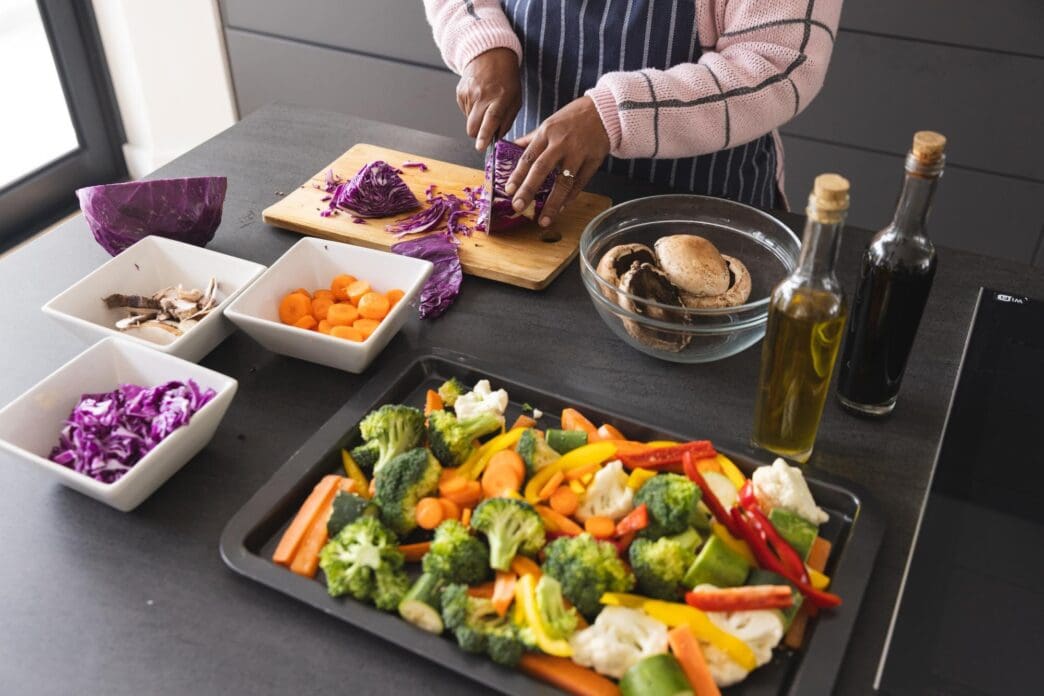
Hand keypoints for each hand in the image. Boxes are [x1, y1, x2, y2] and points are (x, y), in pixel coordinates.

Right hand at [456, 48, 521, 150]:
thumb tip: (496, 138)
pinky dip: (472, 110)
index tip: (480, 147)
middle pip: (473, 127)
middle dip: (478, 134)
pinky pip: (465, 112)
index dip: (485, 135)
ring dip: (477, 119)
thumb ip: (507, 120)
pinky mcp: (460, 93)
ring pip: (469, 121)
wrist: (490, 54)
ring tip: (486, 104)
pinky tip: (479, 98)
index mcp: (499, 98)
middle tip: (486, 130)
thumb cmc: (506, 79)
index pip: (491, 119)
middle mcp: (482, 96)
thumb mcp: (515, 99)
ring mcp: (468, 94)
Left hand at [505, 96, 609, 226]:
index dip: (517, 174)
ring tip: (543, 220)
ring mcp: (578, 153)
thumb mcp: (549, 124)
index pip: (528, 156)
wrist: (604, 111)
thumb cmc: (573, 118)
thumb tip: (509, 149)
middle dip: (528, 189)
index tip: (508, 190)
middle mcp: (561, 143)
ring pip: (563, 181)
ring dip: (552, 203)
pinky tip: (561, 208)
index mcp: (546, 132)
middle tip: (518, 206)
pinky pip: (581, 183)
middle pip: (542, 169)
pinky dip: (570, 197)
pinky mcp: (593, 161)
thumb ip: (531, 139)